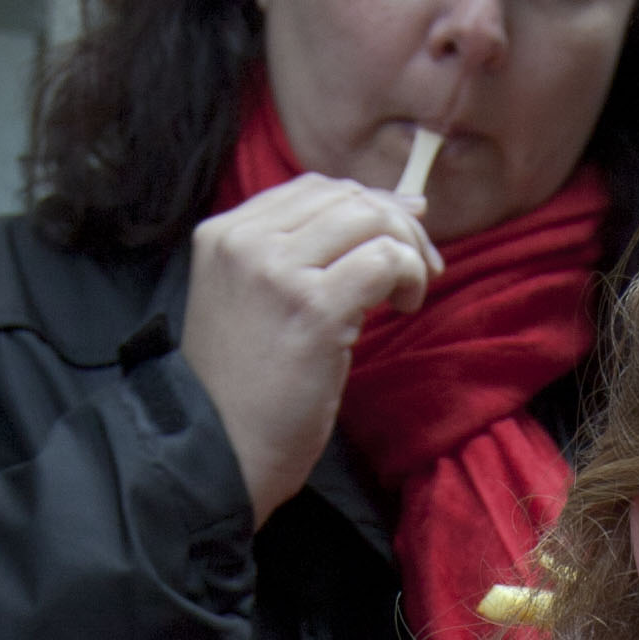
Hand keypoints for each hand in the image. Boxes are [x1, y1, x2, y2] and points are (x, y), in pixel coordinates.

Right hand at [179, 173, 441, 525]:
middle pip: (347, 197)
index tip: (398, 240)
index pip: (315, 188)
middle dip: (396, 226)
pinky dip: (409, 277)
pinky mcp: (313, 308)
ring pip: (369, 220)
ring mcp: (277, 270)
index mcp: (225, 233)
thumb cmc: (247, 389)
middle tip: (419, 272)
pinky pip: (384, 261)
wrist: (220, 451)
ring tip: (407, 296)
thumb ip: (303, 254)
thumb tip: (400, 207)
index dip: (368, 206)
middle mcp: (245, 240)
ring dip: (407, 252)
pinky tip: (403, 309)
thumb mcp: (256, 301)